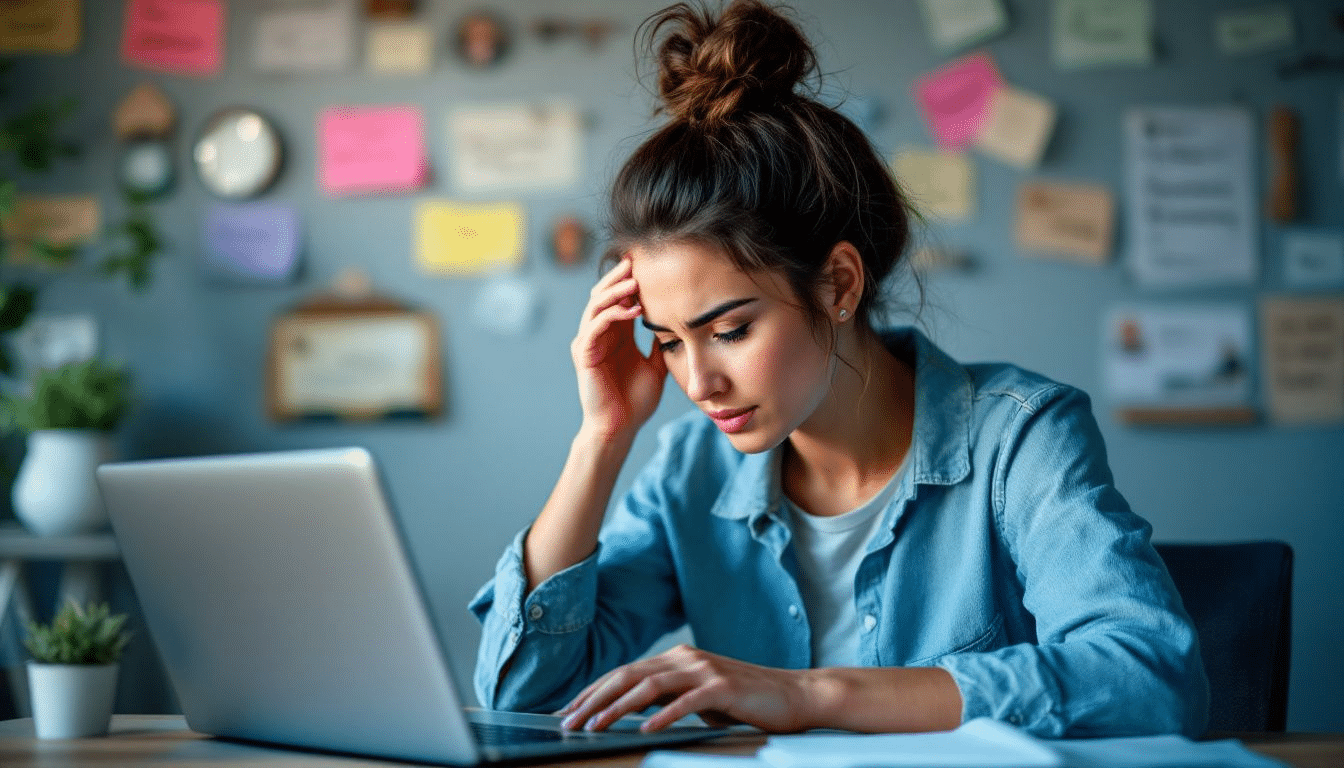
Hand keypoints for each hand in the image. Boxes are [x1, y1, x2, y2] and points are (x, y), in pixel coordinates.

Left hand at [556, 644, 810, 732]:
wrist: (795, 695)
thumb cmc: (747, 700)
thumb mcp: (700, 697)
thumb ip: (669, 696)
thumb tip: (632, 709)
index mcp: (678, 658)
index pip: (625, 672)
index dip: (594, 690)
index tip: (568, 710)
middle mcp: (686, 658)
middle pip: (628, 675)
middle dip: (594, 699)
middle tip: (567, 720)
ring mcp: (704, 670)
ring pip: (649, 686)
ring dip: (617, 707)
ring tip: (594, 725)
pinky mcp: (723, 688)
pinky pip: (685, 702)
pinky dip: (662, 715)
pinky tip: (644, 729)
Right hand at [571, 257, 666, 441]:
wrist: (620, 428)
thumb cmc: (636, 400)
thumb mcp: (656, 364)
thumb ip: (660, 342)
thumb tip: (678, 322)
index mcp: (614, 334)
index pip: (618, 298)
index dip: (630, 280)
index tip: (651, 265)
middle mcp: (597, 334)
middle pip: (603, 293)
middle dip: (619, 276)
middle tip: (637, 261)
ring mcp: (588, 343)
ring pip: (596, 305)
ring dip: (615, 291)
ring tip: (635, 282)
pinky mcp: (584, 354)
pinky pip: (596, 326)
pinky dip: (613, 314)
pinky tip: (634, 310)